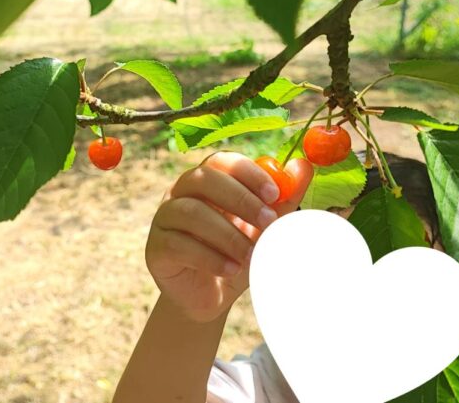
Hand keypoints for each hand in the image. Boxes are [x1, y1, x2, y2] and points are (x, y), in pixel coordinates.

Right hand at [146, 152, 313, 322]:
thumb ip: (283, 199)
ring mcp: (164, 218)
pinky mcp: (156, 248)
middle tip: (268, 223)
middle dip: (240, 199)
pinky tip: (230, 270)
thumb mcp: (264, 228)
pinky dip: (209, 257)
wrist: (211, 297)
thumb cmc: (237, 253)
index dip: (249, 173)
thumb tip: (303, 166)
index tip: (275, 194)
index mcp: (207, 180)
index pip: (223, 161)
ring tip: (251, 255)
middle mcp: (180, 192)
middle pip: (203, 178)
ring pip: (190, 212)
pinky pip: (179, 244)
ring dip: (227, 234)